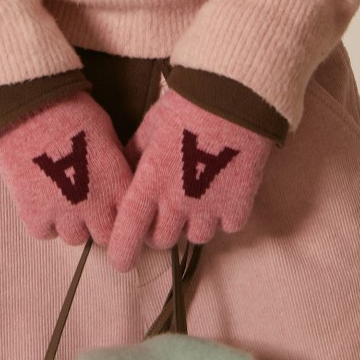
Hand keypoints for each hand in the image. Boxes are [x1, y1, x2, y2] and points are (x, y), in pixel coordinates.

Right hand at [0, 91, 132, 247]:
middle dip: (99, 222)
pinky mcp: (35, 216)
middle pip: (105, 236)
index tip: (115, 206)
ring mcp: (65, 215)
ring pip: (75, 237)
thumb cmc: (70, 110)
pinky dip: (44, 219)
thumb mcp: (106, 132)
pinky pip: (45, 232)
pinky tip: (42, 195)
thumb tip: (117, 180)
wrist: (28, 107)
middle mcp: (96, 206)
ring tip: (62, 194)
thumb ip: (114, 164)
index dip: (122, 212)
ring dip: (71, 222)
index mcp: (118, 184)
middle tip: (89, 202)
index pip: (130, 219)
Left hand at [106, 88, 273, 272]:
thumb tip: (126, 171)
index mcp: (150, 182)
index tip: (121, 260)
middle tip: (164, 209)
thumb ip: (135, 153)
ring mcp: (210, 208)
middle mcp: (177, 202)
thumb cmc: (186, 106)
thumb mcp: (150, 125)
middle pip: (161, 240)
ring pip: (195, 237)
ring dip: (192, 223)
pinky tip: (222, 190)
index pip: (128, 232)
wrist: (233, 99)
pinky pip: (226, 226)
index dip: (122, 252)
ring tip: (197, 196)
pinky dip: (222, 215)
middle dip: (158, 230)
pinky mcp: (239, 206)